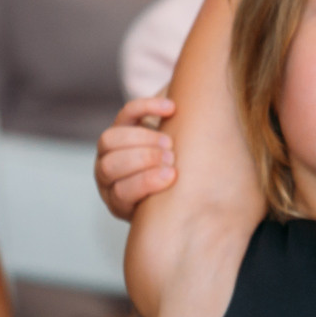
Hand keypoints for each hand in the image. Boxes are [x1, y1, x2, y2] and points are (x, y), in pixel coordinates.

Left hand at [96, 96, 176, 220]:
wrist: (174, 165)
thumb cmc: (176, 194)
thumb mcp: (172, 205)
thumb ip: (178, 204)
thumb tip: (209, 209)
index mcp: (118, 201)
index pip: (121, 192)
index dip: (144, 183)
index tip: (172, 175)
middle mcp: (106, 177)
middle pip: (110, 166)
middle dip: (142, 159)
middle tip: (171, 157)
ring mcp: (108, 150)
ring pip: (109, 140)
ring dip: (141, 138)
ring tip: (169, 141)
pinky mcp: (119, 124)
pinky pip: (126, 112)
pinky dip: (147, 107)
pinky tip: (171, 109)